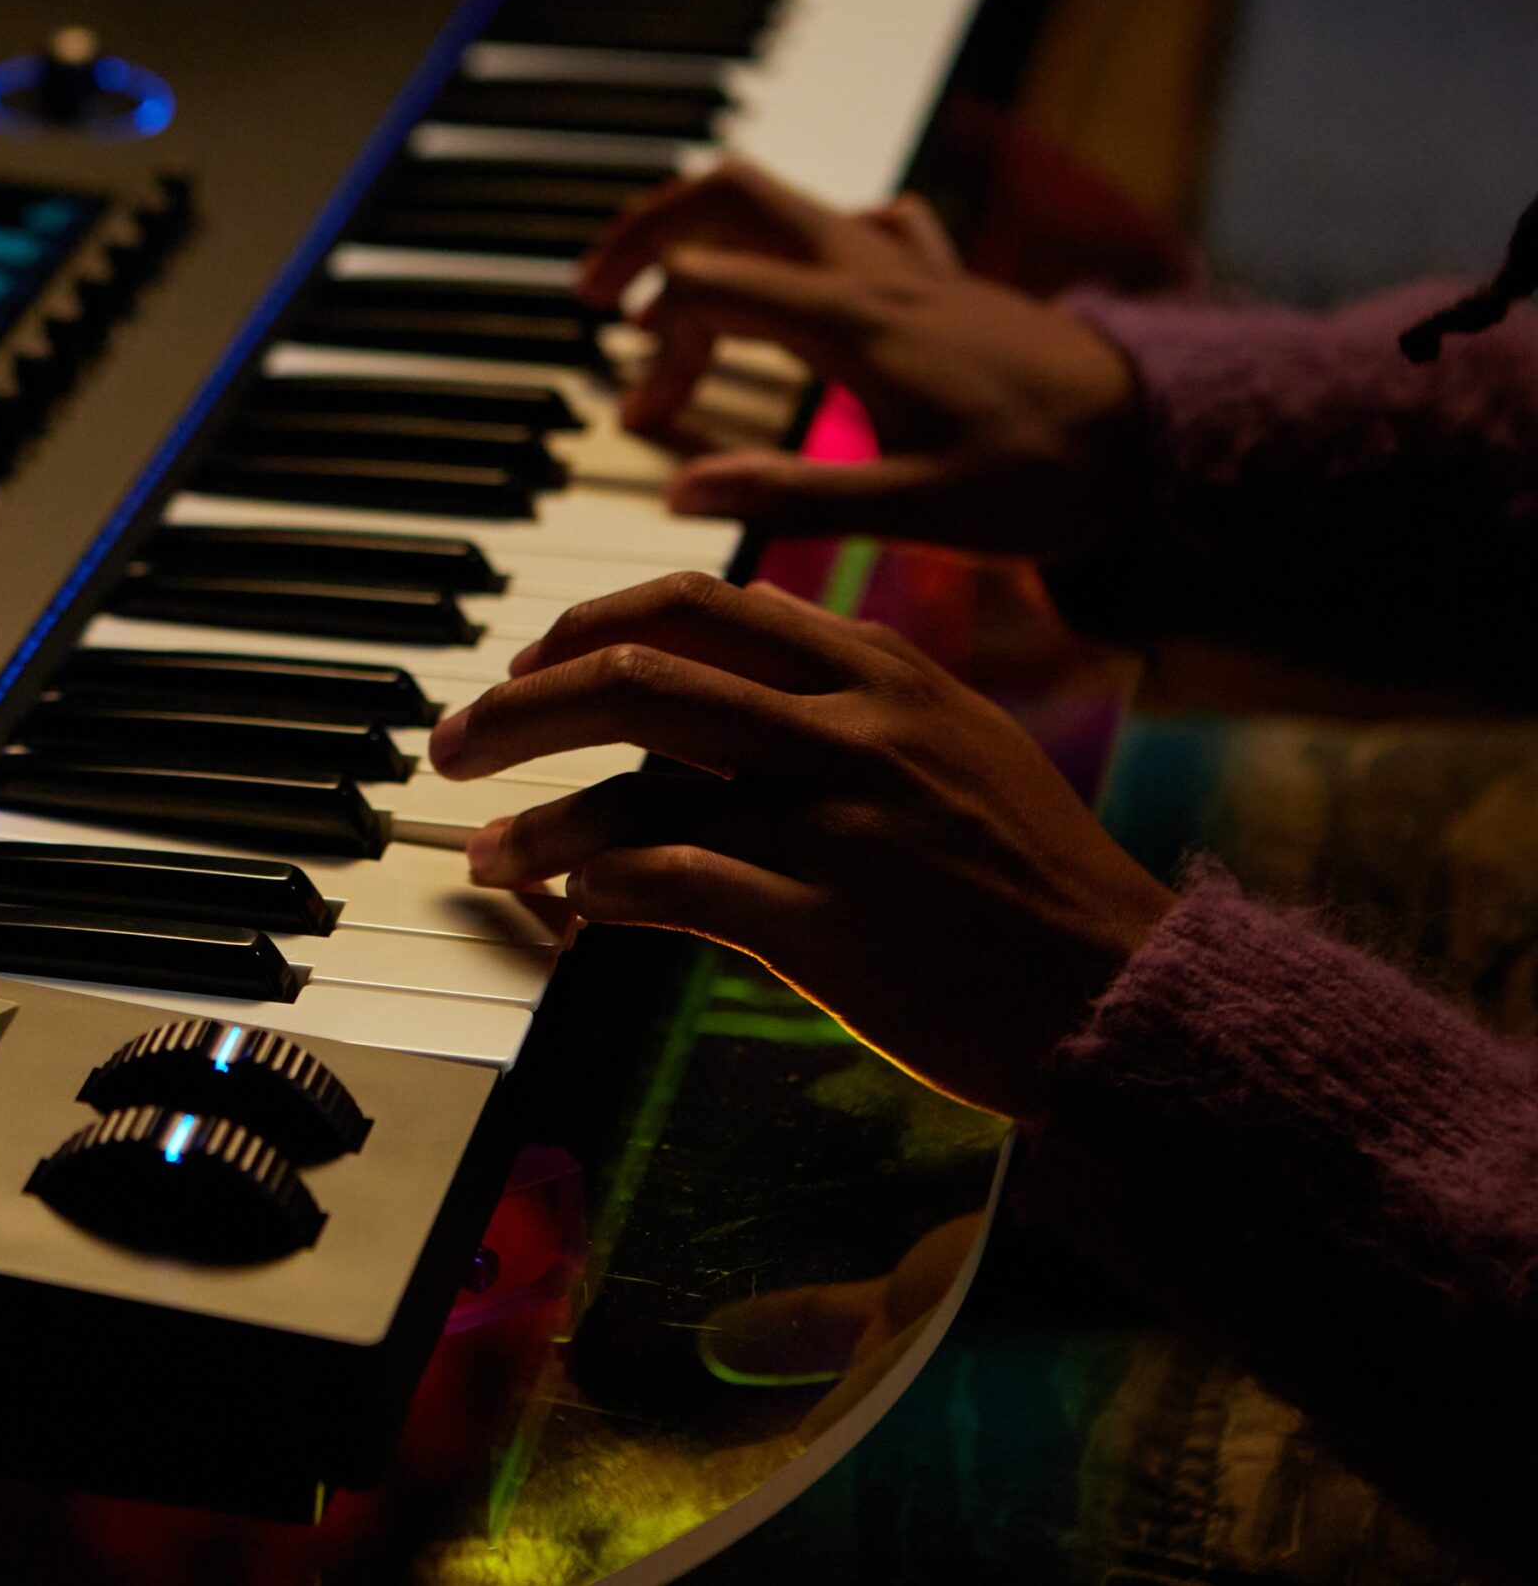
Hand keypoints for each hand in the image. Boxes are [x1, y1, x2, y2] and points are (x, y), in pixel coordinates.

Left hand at [426, 572, 1174, 1119]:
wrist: (1132, 990)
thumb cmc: (1033, 879)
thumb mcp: (956, 741)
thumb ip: (847, 698)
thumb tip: (721, 685)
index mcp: (878, 670)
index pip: (699, 600)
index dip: (591, 623)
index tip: (530, 662)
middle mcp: (853, 729)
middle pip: (640, 671)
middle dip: (520, 703)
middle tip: (457, 743)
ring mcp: (843, 826)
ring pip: (643, 781)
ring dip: (539, 814)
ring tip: (483, 850)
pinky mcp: (834, 927)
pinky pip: (680, 886)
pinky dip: (604, 890)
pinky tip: (573, 907)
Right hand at [578, 159, 1146, 558]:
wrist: (1163, 443)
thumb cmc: (1049, 480)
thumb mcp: (917, 508)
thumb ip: (792, 496)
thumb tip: (677, 492)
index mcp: (855, 322)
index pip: (708, 281)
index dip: (654, 342)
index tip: (639, 420)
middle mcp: (873, 270)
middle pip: (728, 191)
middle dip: (647, 232)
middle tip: (596, 298)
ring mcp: (907, 263)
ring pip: (781, 197)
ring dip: (710, 235)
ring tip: (666, 305)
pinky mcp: (937, 277)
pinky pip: (849, 221)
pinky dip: (793, 243)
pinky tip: (788, 294)